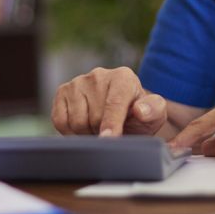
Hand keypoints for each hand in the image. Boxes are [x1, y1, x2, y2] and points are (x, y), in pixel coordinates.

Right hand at [51, 67, 166, 135]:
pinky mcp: (62, 92)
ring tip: (99, 128)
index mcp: (123, 77)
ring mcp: (78, 82)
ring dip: (87, 133)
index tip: (109, 139)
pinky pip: (60, 121)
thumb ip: (153, 110)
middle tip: (112, 133)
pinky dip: (70, 132)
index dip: (111, 124)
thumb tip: (140, 110)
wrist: (121, 114)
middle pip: (94, 117)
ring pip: (76, 121)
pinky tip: (84, 127)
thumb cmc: (138, 116)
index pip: (114, 103)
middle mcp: (98, 75)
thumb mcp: (154, 115)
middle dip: (102, 132)